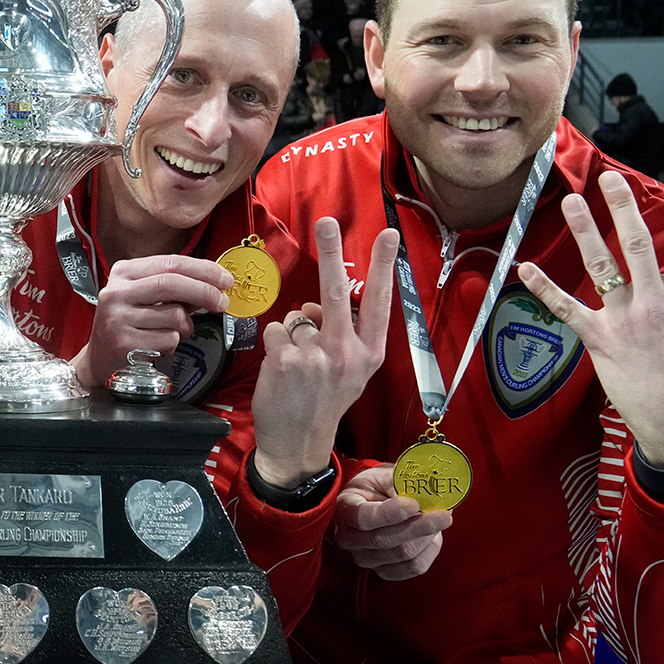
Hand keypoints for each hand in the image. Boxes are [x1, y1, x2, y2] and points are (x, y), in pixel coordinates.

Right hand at [71, 255, 233, 387]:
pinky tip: (158, 345)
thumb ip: (177, 288)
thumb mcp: (147, 297)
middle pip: (172, 283)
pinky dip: (173, 344)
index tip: (225, 279)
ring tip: (174, 332)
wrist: (100, 358)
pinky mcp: (123, 343)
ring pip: (174, 315)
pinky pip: (168, 339)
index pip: (171, 263)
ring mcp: (117, 318)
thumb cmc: (130, 324)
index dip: (204, 270)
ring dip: (186, 326)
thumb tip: (215, 286)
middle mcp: (116, 292)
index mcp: (123, 272)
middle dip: (205, 292)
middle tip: (222, 302)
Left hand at [251, 221, 400, 485]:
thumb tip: (317, 304)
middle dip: (331, 252)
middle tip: (327, 222)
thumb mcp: (351, 371)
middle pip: (337, 292)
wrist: (299, 442)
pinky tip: (282, 370)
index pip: (380, 302)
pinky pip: (276, 331)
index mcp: (370, 354)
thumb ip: (344, 334)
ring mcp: (315, 356)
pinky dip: (275, 345)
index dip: (384, 266)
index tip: (387, 234)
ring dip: (294, 335)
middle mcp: (346, 353)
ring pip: (298, 318)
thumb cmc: (325, 400)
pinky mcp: (285, 360)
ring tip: (299, 367)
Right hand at [333, 465, 452, 579]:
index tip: (414, 503)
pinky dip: (429, 551)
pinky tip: (433, 537)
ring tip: (437, 520)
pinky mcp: (384, 570)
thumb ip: (401, 482)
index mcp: (345, 510)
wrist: (376, 501)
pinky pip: (413, 567)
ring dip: (426, 536)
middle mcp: (349, 538)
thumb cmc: (379, 487)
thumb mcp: (384, 476)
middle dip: (419, 526)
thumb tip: (425, 489)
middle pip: (385, 540)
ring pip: (403, 554)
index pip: (365, 518)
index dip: (391, 513)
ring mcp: (364, 558)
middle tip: (443, 514)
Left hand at [518, 171, 663, 465]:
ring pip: (600, 266)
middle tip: (608, 176)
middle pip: (636, 242)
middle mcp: (657, 302)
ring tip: (571, 200)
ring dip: (584, 231)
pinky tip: (522, 267)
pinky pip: (567, 311)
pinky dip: (544, 288)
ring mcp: (626, 321)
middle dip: (623, 205)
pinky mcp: (600, 342)